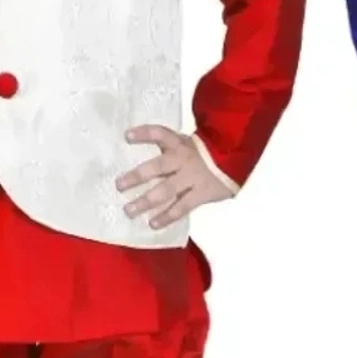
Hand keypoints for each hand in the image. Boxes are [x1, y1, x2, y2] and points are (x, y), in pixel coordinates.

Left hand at [116, 125, 234, 228]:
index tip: (126, 136)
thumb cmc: (208, 154)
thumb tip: (144, 164)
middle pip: (157, 167)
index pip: (160, 134)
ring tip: (129, 210)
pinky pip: (181, 207)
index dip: (144, 134)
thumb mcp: (190, 145)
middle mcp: (184, 159)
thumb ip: (171, 151)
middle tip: (119, 185)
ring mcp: (192, 177)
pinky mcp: (202, 193)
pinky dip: (167, 216)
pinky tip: (153, 223)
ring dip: (146, 201)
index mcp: (180, 144)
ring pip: (166, 190)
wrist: (237, 160)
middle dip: (136, 176)